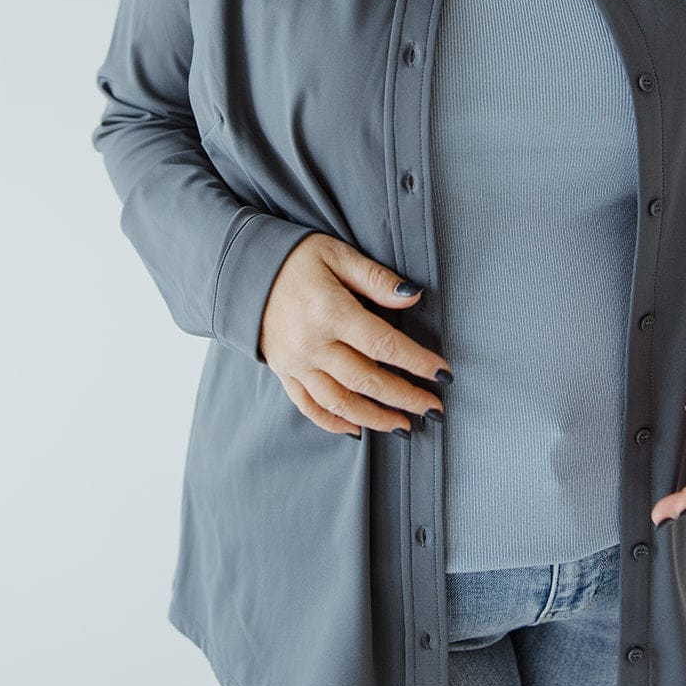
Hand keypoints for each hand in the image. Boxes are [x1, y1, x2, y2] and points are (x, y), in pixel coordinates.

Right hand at [258, 233, 451, 437]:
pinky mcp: (284, 372)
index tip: (442, 374)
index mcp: (331, 311)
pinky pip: (309, 406)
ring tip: (404, 427)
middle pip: (366, 380)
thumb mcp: (337, 255)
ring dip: (375, 418)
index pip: (383, 345)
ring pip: (340, 402)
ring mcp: (296, 363)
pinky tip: (357, 430)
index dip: (416, 362)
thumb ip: (375, 278)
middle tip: (434, 410)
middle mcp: (313, 344)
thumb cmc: (295, 259)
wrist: (243, 270)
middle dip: (404, 398)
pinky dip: (333, 422)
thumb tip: (413, 296)